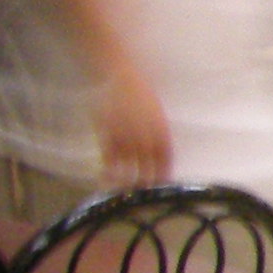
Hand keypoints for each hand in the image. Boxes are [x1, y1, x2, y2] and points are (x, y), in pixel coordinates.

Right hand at [97, 61, 171, 183]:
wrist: (119, 76)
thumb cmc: (139, 94)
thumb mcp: (156, 113)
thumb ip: (158, 133)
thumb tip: (159, 154)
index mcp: (161, 130)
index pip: (165, 158)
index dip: (164, 174)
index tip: (162, 185)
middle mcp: (146, 136)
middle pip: (148, 167)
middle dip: (147, 183)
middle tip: (144, 196)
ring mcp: (126, 136)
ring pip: (128, 166)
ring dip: (127, 182)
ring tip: (125, 193)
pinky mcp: (108, 133)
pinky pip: (109, 158)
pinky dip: (109, 171)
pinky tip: (107, 180)